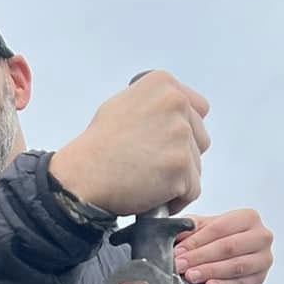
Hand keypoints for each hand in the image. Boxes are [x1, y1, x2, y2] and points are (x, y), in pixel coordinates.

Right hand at [49, 72, 210, 216]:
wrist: (83, 176)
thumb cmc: (99, 146)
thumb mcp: (124, 104)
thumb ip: (156, 104)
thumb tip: (178, 115)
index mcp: (163, 84)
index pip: (198, 109)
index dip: (182, 130)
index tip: (161, 143)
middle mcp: (176, 104)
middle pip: (200, 139)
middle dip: (180, 156)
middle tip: (149, 164)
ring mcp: (180, 135)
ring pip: (196, 166)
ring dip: (177, 179)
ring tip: (146, 179)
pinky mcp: (181, 166)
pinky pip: (192, 190)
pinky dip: (175, 199)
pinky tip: (151, 194)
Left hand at [174, 208, 273, 283]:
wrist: (234, 258)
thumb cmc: (219, 239)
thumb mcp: (205, 227)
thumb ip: (192, 227)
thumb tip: (175, 230)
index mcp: (248, 217)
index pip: (219, 228)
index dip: (196, 240)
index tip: (178, 251)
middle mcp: (261, 236)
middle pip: (228, 247)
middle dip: (200, 257)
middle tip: (180, 265)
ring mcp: (263, 259)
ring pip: (236, 266)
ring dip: (210, 272)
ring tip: (191, 276)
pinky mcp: (260, 279)